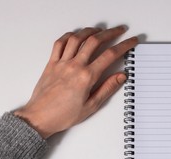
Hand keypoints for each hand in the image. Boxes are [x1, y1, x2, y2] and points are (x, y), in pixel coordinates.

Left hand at [15, 26, 137, 138]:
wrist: (40, 117)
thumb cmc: (64, 115)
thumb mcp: (91, 106)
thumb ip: (107, 88)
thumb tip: (121, 76)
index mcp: (86, 77)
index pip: (110, 55)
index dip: (124, 45)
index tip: (131, 41)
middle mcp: (74, 66)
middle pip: (95, 41)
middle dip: (110, 33)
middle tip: (119, 30)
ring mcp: (62, 63)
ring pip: (77, 38)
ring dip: (90, 31)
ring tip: (99, 30)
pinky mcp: (51, 63)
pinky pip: (59, 43)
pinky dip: (69, 36)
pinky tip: (76, 35)